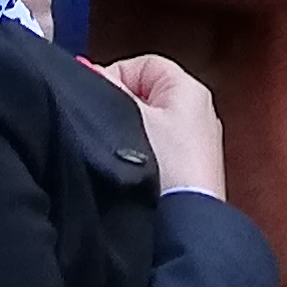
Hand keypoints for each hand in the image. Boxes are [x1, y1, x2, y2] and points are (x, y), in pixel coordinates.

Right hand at [98, 54, 224, 196]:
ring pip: (150, 125)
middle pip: (146, 95)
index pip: (143, 65)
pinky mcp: (191, 172)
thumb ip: (107, 88)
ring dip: (131, 134)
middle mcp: (200, 112)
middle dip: (121, 107)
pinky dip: (144, 156)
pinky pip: (159, 151)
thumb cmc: (164, 165)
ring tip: (116, 153)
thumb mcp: (129, 116)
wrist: (185, 222)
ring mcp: (197, 144)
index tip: (97, 100)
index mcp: (190, 89)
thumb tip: (87, 69)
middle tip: (103, 127)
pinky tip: (131, 171)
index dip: (114, 76)